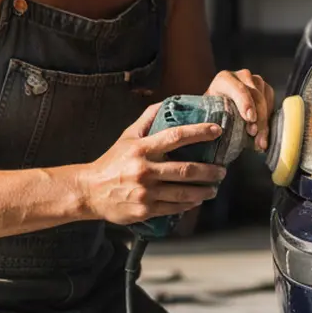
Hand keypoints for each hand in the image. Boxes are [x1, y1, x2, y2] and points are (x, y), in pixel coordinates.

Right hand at [79, 102, 226, 225]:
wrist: (89, 191)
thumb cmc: (112, 162)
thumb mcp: (127, 137)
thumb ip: (147, 119)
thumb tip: (168, 103)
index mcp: (142, 149)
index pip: (175, 136)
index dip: (199, 132)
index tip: (216, 130)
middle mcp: (144, 170)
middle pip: (185, 170)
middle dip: (209, 171)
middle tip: (222, 171)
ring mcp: (145, 192)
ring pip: (182, 193)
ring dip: (203, 191)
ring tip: (214, 188)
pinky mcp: (144, 210)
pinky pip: (173, 208)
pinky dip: (188, 205)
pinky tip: (196, 201)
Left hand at [205, 68, 274, 151]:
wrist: (220, 108)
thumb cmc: (213, 113)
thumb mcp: (209, 114)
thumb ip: (212, 119)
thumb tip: (217, 130)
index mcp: (224, 79)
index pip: (238, 89)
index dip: (245, 103)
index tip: (250, 119)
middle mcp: (241, 76)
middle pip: (255, 94)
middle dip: (257, 116)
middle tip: (254, 134)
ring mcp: (255, 81)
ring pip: (265, 98)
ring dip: (264, 120)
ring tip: (259, 139)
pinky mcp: (265, 89)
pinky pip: (271, 102)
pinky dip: (268, 119)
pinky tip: (263, 133)